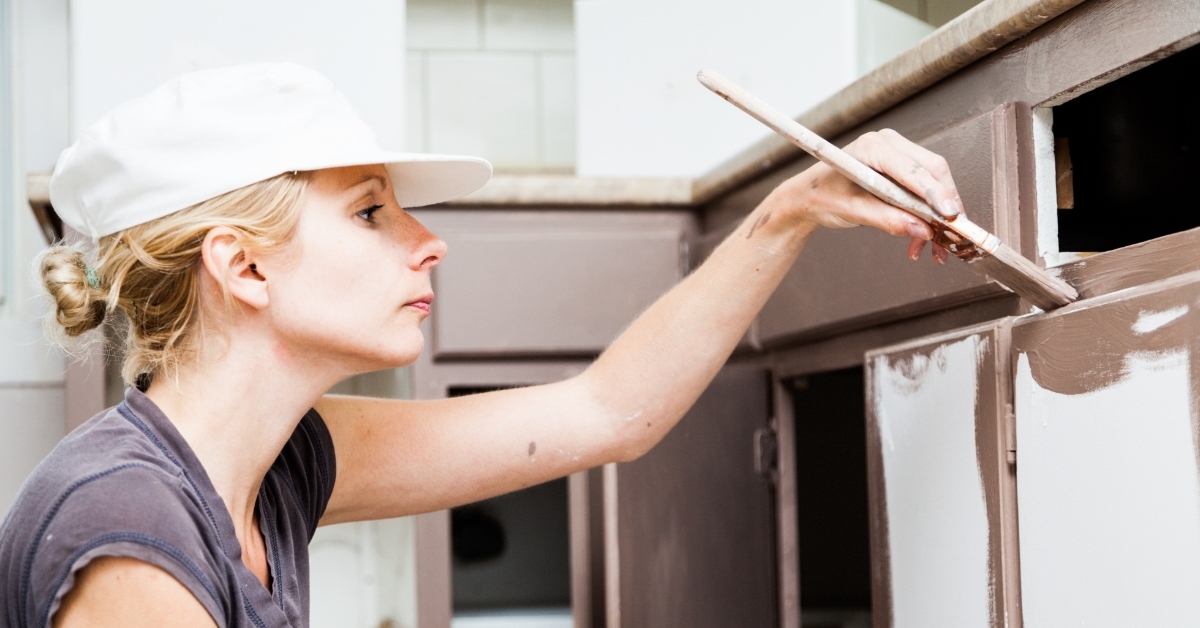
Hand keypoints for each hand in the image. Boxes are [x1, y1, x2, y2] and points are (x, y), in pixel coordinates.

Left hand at [763, 128, 965, 263]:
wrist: (809, 196)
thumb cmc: (822, 196)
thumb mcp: (852, 211)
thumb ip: (887, 219)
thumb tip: (922, 230)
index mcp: (873, 147)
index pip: (914, 170)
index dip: (935, 193)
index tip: (950, 215)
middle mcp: (890, 144)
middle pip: (933, 172)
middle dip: (945, 206)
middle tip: (951, 237)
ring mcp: (898, 154)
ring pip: (934, 182)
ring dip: (938, 215)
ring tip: (935, 248)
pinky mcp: (902, 168)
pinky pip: (925, 189)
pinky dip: (928, 215)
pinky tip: (922, 239)